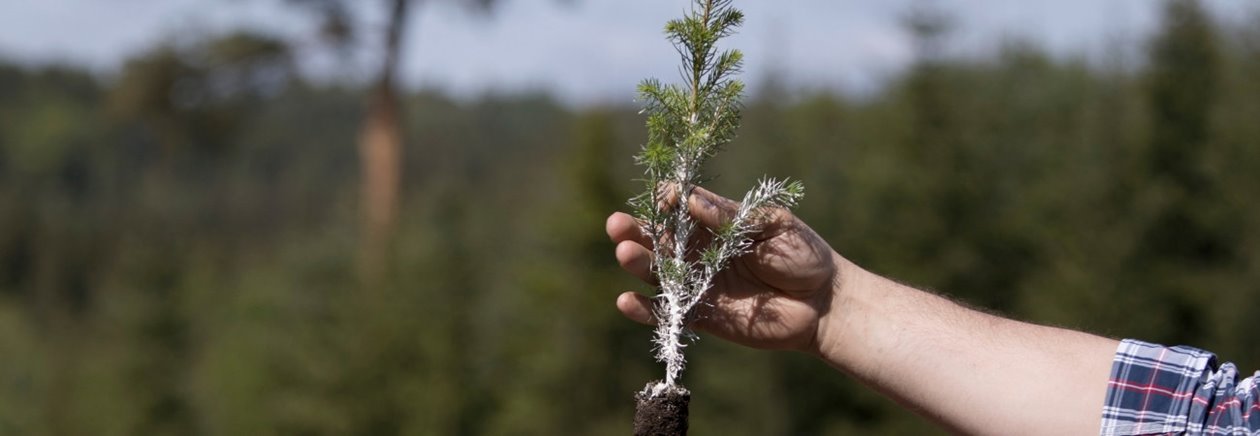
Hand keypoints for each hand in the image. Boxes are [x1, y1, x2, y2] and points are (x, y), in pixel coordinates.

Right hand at [606, 186, 838, 352]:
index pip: (678, 204)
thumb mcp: (772, 226)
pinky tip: (626, 301)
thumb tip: (691, 201)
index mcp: (714, 220)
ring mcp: (696, 281)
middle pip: (656, 237)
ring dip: (636, 263)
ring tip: (625, 254)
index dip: (666, 199)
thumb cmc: (802, 254)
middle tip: (617, 224)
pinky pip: (665, 312)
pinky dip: (643, 310)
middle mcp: (698, 249)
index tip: (664, 198)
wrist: (822, 303)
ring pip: (655, 271)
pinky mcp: (699, 314)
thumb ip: (731, 217)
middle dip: (635, 229)